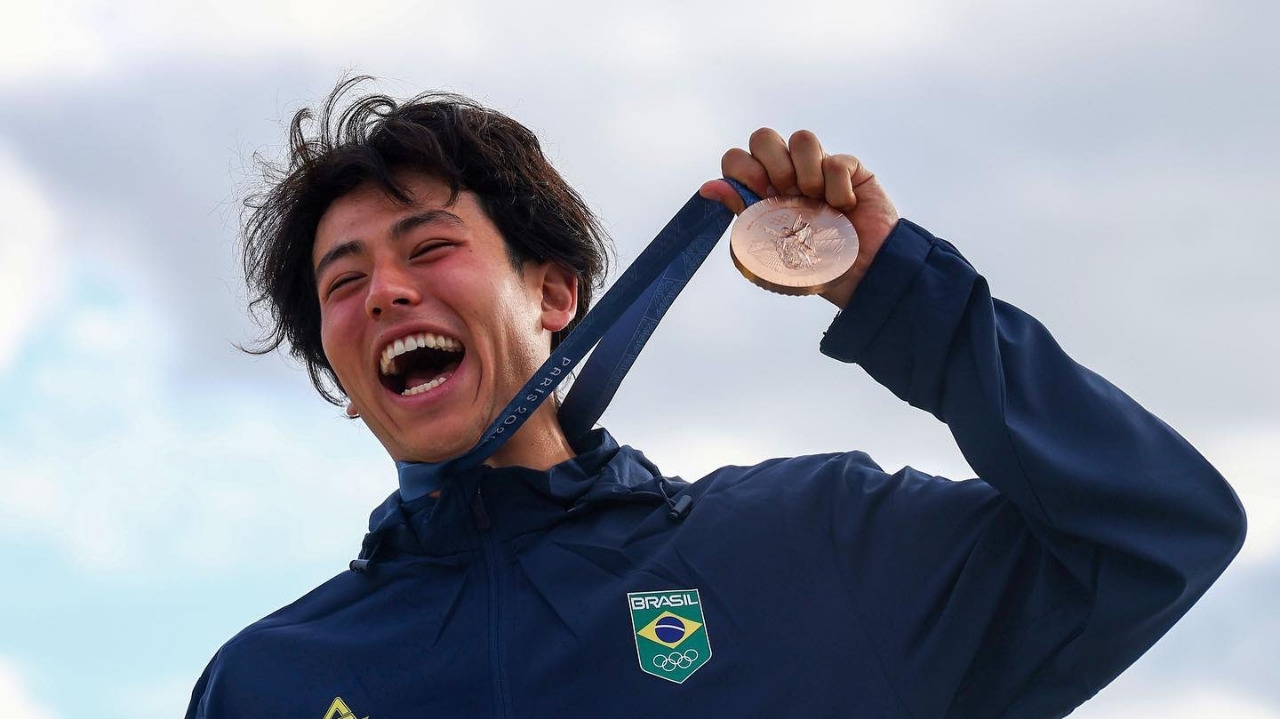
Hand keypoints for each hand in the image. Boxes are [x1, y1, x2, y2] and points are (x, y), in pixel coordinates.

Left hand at [699, 128, 898, 307]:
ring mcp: (818, 167)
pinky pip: (837, 160)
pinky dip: (839, 189)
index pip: (738, 158)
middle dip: (772, 163)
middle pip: (763, 137)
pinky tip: (844, 208)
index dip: (743, 169)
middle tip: (784, 193)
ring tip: (816, 202)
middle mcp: (787, 173)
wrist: (862, 275)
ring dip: (807, 172)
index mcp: (762, 190)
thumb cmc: (814, 264)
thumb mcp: (771, 243)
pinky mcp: (850, 168)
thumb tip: (707, 188)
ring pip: (802, 138)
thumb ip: (743, 209)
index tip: (759, 195)